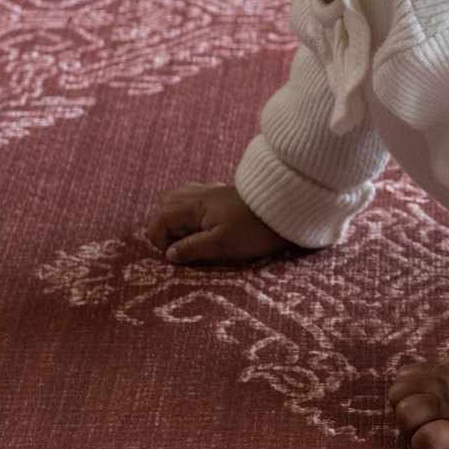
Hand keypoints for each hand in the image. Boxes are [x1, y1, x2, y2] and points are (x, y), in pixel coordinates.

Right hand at [143, 183, 294, 264]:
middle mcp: (199, 195)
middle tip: (183, 246)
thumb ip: (192, 248)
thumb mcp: (222, 245)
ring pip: (180, 200)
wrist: (289, 210)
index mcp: (194, 206)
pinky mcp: (224, 196)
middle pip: (166, 205)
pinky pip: (197, 200)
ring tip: (192, 239)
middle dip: (166, 227)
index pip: (160, 218)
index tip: (176, 255)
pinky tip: (206, 227)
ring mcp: (212, 193)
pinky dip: (192, 213)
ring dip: (178, 220)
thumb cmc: (255, 230)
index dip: (160, 239)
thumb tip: (169, 255)